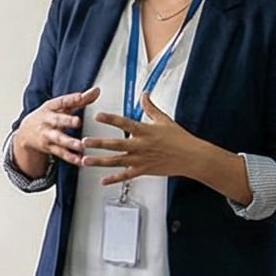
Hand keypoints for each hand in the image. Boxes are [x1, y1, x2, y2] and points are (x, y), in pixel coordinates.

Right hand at [11, 87, 99, 175]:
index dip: (71, 99)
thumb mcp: (60, 106)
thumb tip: (97, 91)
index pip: (61, 102)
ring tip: (80, 146)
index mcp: (50, 107)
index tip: (81, 97)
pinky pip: (60, 153)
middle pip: (58, 120)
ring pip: (59, 139)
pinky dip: (70, 157)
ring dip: (70, 143)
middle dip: (67, 121)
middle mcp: (47, 121)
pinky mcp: (49, 148)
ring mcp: (47, 135)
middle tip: (78, 122)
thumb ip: (79, 100)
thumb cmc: (48, 116)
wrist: (25, 132)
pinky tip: (80, 160)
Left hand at [84, 95, 245, 202]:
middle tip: (83, 142)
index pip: (125, 123)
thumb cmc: (179, 138)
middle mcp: (140, 146)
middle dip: (98, 144)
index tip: (98, 116)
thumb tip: (144, 94)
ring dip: (100, 161)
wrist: (191, 157)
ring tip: (85, 161)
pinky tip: (102, 181)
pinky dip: (114, 179)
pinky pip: (126, 176)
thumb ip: (150, 108)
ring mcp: (141, 160)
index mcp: (145, 131)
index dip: (111, 119)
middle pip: (116, 145)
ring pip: (116, 161)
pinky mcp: (144, 171)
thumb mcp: (164, 120)